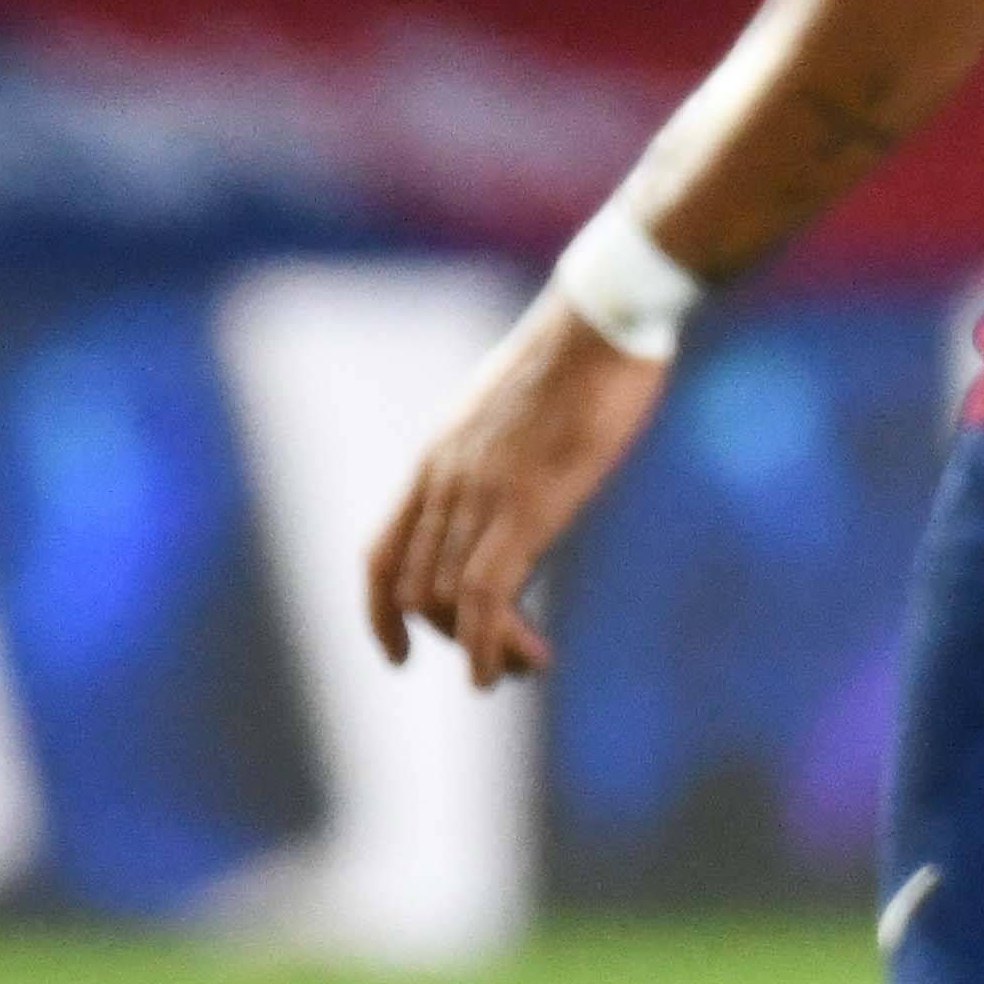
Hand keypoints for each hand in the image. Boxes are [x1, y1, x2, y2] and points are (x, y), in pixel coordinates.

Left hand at [363, 295, 670, 689]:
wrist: (603, 317)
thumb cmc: (579, 351)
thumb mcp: (516, 404)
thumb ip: (498, 451)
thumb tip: (514, 483)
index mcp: (438, 457)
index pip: (381, 555)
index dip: (381, 614)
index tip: (400, 654)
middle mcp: (444, 482)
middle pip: (416, 590)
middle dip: (451, 637)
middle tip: (502, 656)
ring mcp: (480, 496)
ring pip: (449, 602)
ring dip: (482, 648)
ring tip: (522, 666)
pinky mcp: (526, 507)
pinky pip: (485, 598)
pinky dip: (488, 646)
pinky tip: (515, 666)